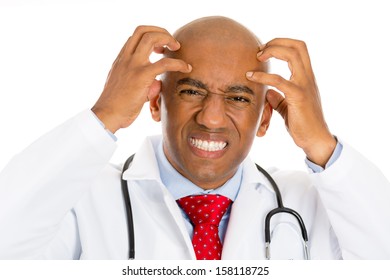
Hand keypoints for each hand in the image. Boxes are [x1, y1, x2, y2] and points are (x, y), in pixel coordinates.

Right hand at [92, 26, 191, 132]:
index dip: (151, 34)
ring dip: (168, 39)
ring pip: (152, 38)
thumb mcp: (125, 86)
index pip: (135, 35)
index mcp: (121, 59)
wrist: (107, 115)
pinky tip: (186, 68)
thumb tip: (157, 83)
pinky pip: (164, 63)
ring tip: (178, 48)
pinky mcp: (142, 76)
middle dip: (161, 32)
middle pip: (143, 30)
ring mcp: (133, 65)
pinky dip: (178, 63)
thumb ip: (140, 80)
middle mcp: (125, 58)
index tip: (160, 47)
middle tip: (172, 44)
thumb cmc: (117, 105)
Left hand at [246, 38, 335, 166]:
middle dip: (277, 42)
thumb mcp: (289, 108)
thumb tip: (268, 93)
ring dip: (273, 51)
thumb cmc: (303, 125)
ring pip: (293, 55)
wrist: (315, 139)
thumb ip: (279, 98)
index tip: (265, 50)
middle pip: (298, 46)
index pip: (299, 49)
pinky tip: (251, 77)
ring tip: (257, 56)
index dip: (282, 44)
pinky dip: (263, 76)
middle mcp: (308, 77)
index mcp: (306, 78)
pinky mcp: (298, 96)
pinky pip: (279, 81)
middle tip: (260, 50)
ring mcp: (305, 85)